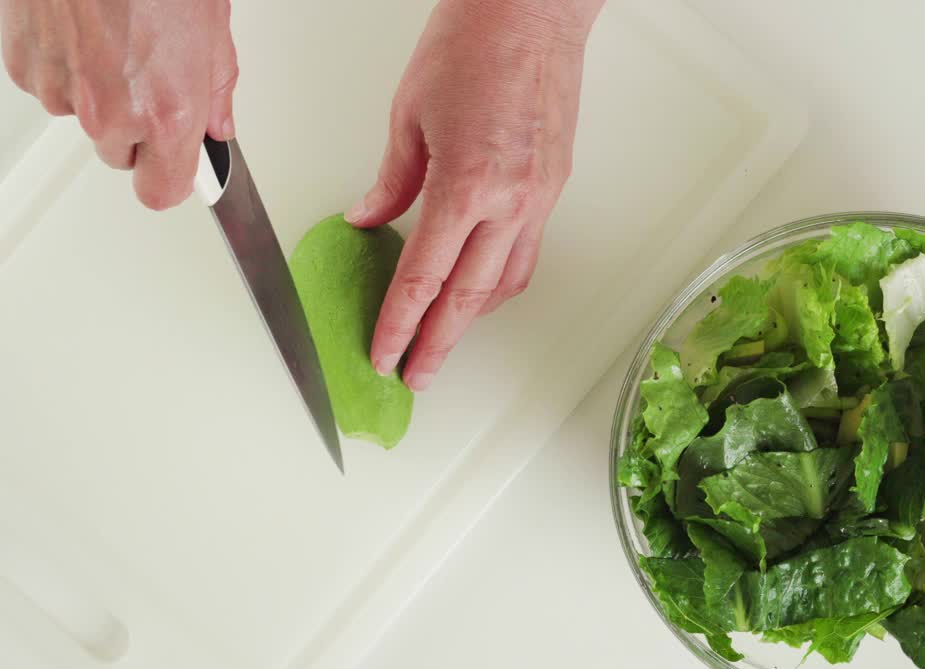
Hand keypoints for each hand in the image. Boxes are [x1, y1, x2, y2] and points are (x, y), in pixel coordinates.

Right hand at [0, 0, 238, 209]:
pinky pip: (49, 87)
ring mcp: (63, 91)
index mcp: (166, 110)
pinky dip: (63, 66)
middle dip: (137, 128)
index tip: (179, 164)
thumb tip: (218, 122)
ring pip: (85, 119)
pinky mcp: (25, 67)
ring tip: (113, 38)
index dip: (170, 178)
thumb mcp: (211, 24)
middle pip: (121, 155)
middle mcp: (111, 111)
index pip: (161, 192)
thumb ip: (216, 87)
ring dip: (98, 94)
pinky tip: (81, 28)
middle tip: (148, 77)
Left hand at [348, 0, 602, 391]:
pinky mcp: (553, 186)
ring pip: (507, 282)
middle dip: (439, 344)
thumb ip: (392, 181)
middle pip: (470, 297)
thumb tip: (371, 220)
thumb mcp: (409, 115)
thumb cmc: (473, 46)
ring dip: (474, 319)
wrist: (532, 11)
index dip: (400, 324)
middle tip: (416, 376)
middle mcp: (511, 200)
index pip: (425, 277)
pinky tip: (480, 289)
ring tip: (445, 340)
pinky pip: (527, 251)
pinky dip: (500, 281)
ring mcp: (539, 196)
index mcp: (467, 184)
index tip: (384, 355)